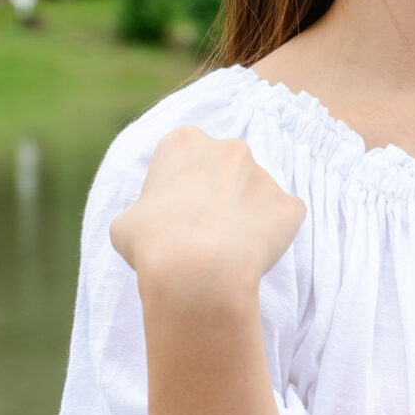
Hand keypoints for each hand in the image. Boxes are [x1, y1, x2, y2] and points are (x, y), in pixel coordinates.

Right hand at [109, 127, 304, 306]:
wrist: (195, 272)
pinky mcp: (290, 205)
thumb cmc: (152, 244)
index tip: (175, 211)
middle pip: (226, 168)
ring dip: (245, 213)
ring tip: (227, 247)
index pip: (186, 155)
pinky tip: (253, 253)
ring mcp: (265, 175)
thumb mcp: (124, 222)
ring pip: (255, 193)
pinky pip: (283, 217)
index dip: (180, 185)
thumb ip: (142, 209)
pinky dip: (272, 233)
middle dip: (218, 193)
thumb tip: (151, 216)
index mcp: (185, 142)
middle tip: (203, 229)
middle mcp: (230, 149)